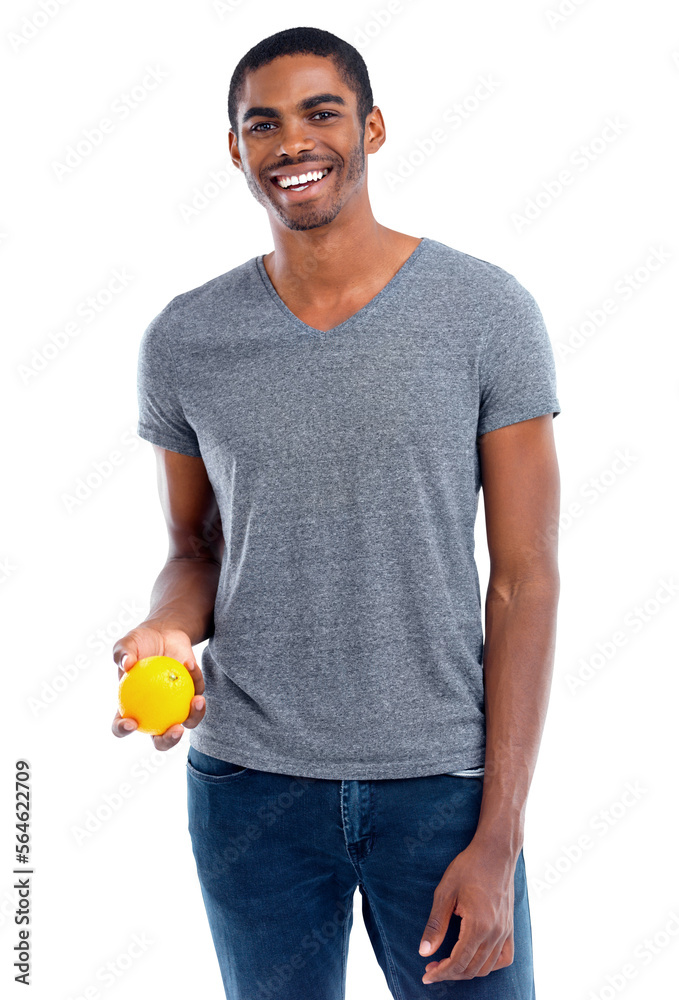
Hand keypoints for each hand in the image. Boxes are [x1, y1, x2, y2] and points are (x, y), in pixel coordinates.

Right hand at [111, 623, 205, 750]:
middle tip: (175, 729)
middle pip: (160, 739)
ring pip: (187, 721)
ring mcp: (176, 707)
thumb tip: (126, 664)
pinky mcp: (193, 694)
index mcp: (131, 708)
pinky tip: (191, 665)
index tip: (131, 722)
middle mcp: (154, 714)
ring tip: (198, 701)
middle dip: (168, 741)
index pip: (122, 726)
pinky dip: (196, 679)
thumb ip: (122, 653)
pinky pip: (198, 691)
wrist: (164, 633)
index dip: (123, 730)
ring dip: (195, 716)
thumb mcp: (127, 643)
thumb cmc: (141, 642)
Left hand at [418, 836, 516, 982]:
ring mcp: (505, 931)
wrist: (495, 851)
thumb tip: (424, 952)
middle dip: (450, 974)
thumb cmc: (468, 867)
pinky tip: (475, 960)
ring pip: (487, 967)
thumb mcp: (445, 892)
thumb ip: (436, 924)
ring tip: (448, 965)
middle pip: (471, 969)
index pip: (458, 963)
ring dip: (466, 971)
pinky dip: (489, 966)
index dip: (440, 973)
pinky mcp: (510, 927)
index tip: (426, 975)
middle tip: (432, 967)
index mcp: (478, 925)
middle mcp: (495, 933)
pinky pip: (504, 958)